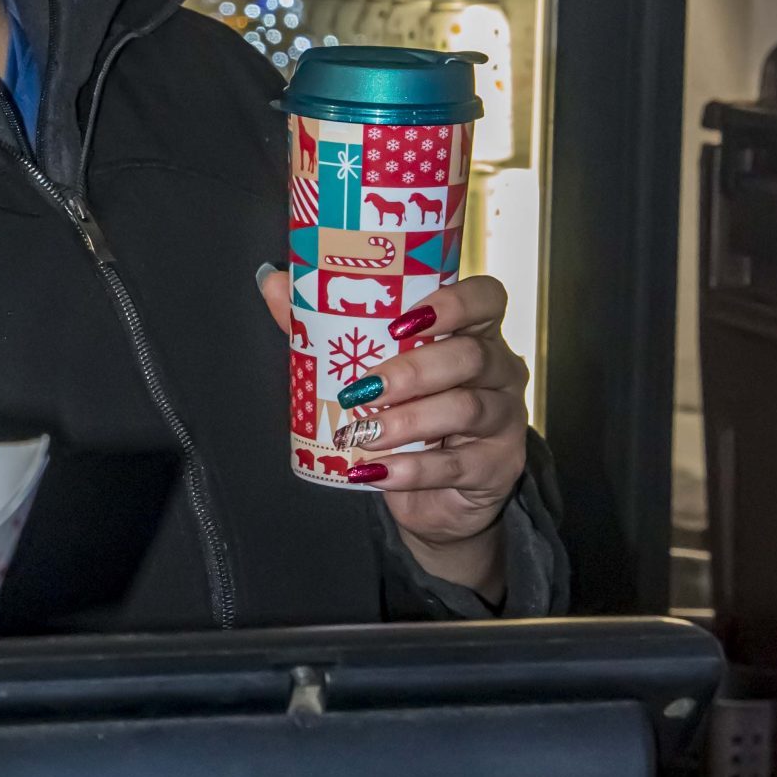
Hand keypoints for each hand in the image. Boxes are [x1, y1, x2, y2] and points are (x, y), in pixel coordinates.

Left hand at [260, 269, 527, 596]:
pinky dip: (410, 470)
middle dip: (413, 370)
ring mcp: (505, 419)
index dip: (453, 302)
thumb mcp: (369, 366)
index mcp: (472, 331)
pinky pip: (457, 465)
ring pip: (467, 408)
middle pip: (471, 355)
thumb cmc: (402, 411)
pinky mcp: (498, 467)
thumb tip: (271, 280)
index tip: (400, 321)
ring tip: (363, 432)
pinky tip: (375, 472)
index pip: (486, 297)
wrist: (431, 495)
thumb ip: (323, 324)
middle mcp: (499, 368)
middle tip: (364, 387)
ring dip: (408, 420)